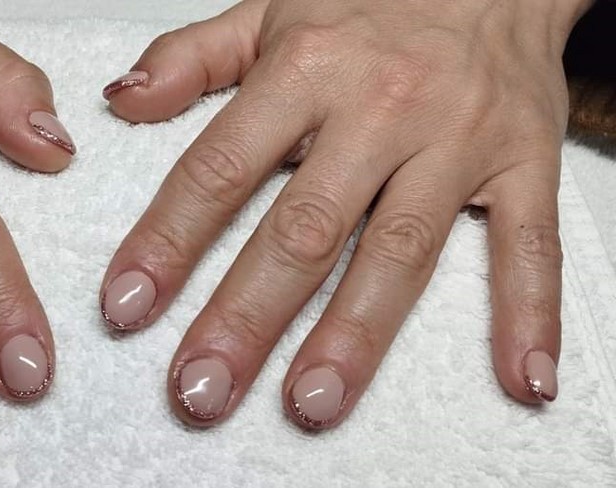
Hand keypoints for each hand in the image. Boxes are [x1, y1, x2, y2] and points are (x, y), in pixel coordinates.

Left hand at [100, 0, 589, 427]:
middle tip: (201, 389)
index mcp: (305, 69)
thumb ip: (190, 57)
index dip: (167, 241)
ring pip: (400, 249)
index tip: (128, 305)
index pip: (219, 169)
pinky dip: (528, 312)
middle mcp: (379, 108)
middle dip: (246, 316)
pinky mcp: (523, 161)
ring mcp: (456, 139)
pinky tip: (518, 379)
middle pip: (303, 229)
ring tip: (311, 403)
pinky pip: (529, 243)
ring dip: (354, 334)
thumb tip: (120, 99)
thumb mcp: (268, 11)